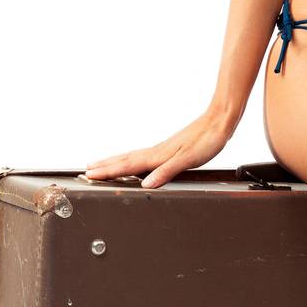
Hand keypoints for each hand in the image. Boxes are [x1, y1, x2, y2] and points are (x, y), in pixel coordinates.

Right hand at [85, 107, 234, 188]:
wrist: (219, 122)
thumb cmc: (207, 140)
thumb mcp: (188, 159)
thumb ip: (167, 172)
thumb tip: (146, 184)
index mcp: (158, 155)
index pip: (127, 165)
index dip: (108, 171)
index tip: (89, 175)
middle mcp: (157, 151)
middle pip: (125, 160)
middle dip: (105, 166)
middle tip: (86, 171)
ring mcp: (162, 149)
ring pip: (132, 157)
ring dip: (115, 162)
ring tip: (101, 165)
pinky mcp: (170, 149)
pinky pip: (143, 156)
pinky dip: (132, 160)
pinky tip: (134, 163)